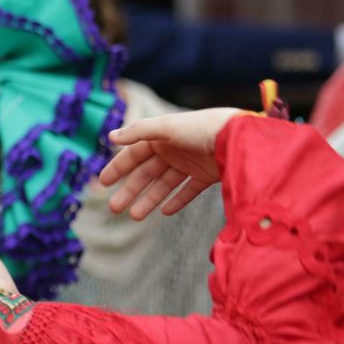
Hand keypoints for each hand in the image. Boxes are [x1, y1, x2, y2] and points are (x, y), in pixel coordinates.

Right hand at [99, 108, 243, 219]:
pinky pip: (188, 190)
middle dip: (130, 190)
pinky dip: (177, 201)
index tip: (103, 183)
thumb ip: (138, 132)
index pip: (134, 154)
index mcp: (162, 136)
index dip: (118, 167)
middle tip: (114, 207)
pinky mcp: (207, 175)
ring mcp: (190, 163)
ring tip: (135, 216)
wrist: (240, 137)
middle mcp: (174, 149)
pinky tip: (165, 212)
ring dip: (148, 199)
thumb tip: (111, 137)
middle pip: (146, 172)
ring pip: (164, 184)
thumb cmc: (201, 127)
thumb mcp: (167, 127)